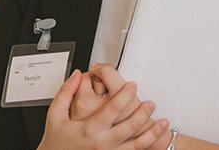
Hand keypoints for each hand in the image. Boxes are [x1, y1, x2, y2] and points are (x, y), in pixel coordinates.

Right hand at [38, 70, 169, 149]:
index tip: (132, 85)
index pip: (111, 109)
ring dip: (152, 134)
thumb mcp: (55, 115)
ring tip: (163, 122)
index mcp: (87, 129)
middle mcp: (100, 143)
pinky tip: (155, 139)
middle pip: (128, 127)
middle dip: (142, 113)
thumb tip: (76, 76)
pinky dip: (147, 146)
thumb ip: (66, 93)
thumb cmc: (56, 142)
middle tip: (150, 102)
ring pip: (136, 145)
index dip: (124, 94)